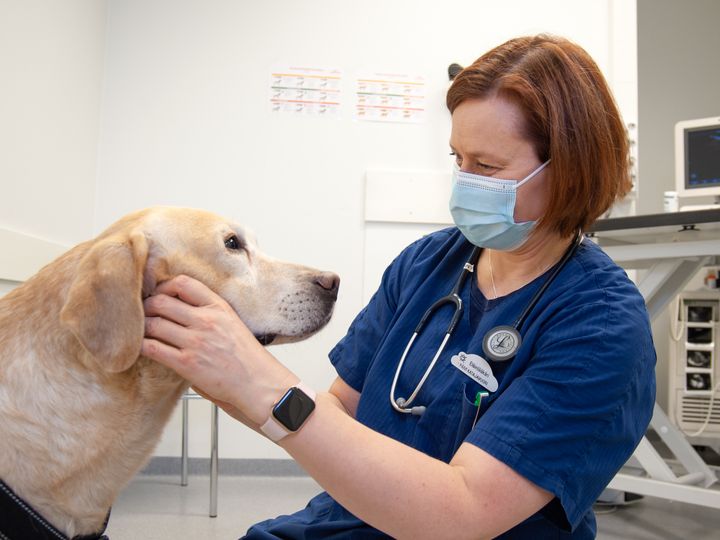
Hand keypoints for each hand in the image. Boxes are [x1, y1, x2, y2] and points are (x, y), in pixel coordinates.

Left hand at [142, 275, 296, 424]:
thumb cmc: (246, 356)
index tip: (159, 294)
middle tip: (143, 314)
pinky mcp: (186, 363)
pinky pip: (152, 348)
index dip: (164, 286)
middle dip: (147, 306)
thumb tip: (177, 311)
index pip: (183, 283)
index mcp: (218, 307)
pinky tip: (142, 348)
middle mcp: (206, 320)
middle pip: (161, 302)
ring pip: (152, 324)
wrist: (258, 382)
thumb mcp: (231, 322)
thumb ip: (207, 313)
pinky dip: (141, 346)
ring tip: (142, 332)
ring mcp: (195, 342)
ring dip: (142, 327)